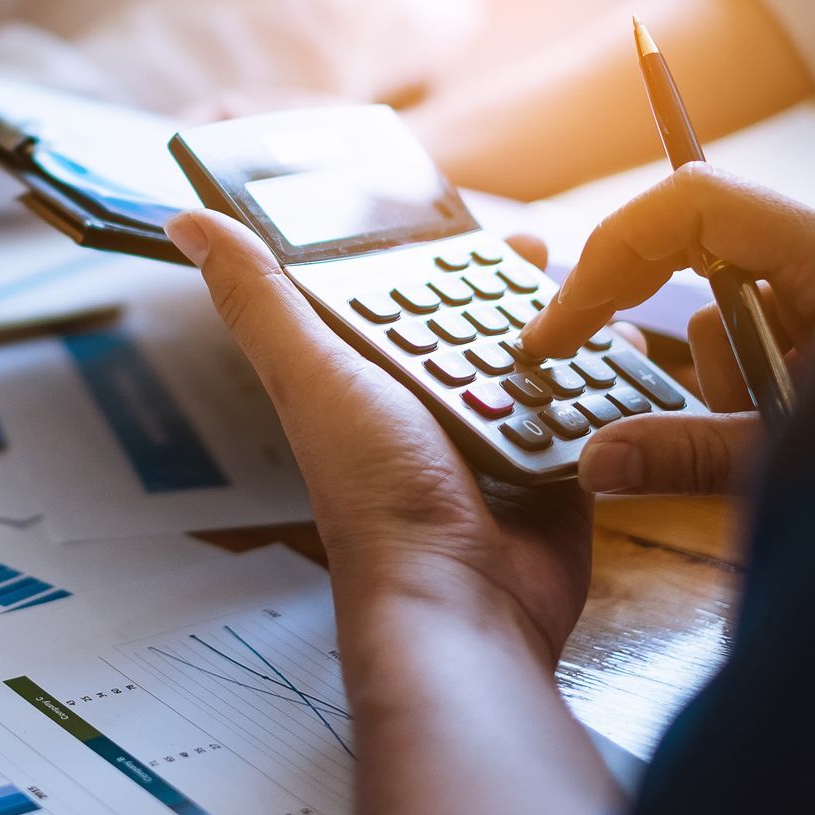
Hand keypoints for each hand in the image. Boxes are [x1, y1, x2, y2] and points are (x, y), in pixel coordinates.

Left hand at [165, 211, 590, 661]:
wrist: (463, 598)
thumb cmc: (376, 494)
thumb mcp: (314, 372)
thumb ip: (261, 296)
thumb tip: (188, 222)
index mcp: (366, 375)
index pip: (398, 292)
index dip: (429, 252)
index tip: (467, 216)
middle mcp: (426, 403)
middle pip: (477, 319)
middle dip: (513, 282)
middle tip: (543, 250)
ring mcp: (494, 437)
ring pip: (539, 359)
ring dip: (568, 324)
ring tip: (594, 292)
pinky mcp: (552, 469)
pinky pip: (588, 409)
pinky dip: (609, 378)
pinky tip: (626, 349)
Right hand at [521, 163, 814, 494]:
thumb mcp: (801, 452)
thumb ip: (691, 454)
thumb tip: (598, 461)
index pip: (689, 204)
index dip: (610, 251)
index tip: (563, 317)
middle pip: (698, 247)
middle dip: (652, 314)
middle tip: (573, 351)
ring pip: (735, 303)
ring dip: (725, 369)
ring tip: (768, 428)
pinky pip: (768, 325)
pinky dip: (755, 374)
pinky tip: (788, 419)